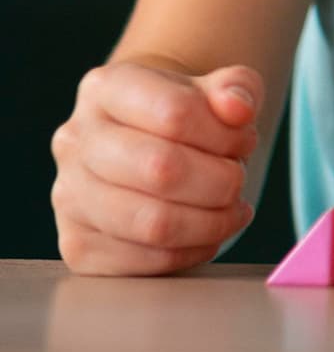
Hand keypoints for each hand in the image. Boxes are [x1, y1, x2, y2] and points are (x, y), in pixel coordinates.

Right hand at [51, 61, 262, 274]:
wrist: (150, 144)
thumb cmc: (190, 115)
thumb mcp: (221, 87)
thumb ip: (238, 88)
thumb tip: (238, 108)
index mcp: (107, 88)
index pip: (173, 112)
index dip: (226, 133)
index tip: (245, 140)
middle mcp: (76, 140)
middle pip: (160, 169)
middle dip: (221, 181)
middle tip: (238, 180)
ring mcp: (69, 195)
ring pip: (151, 223)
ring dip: (210, 222)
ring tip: (233, 209)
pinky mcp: (77, 245)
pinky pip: (140, 263)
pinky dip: (189, 253)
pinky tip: (207, 234)